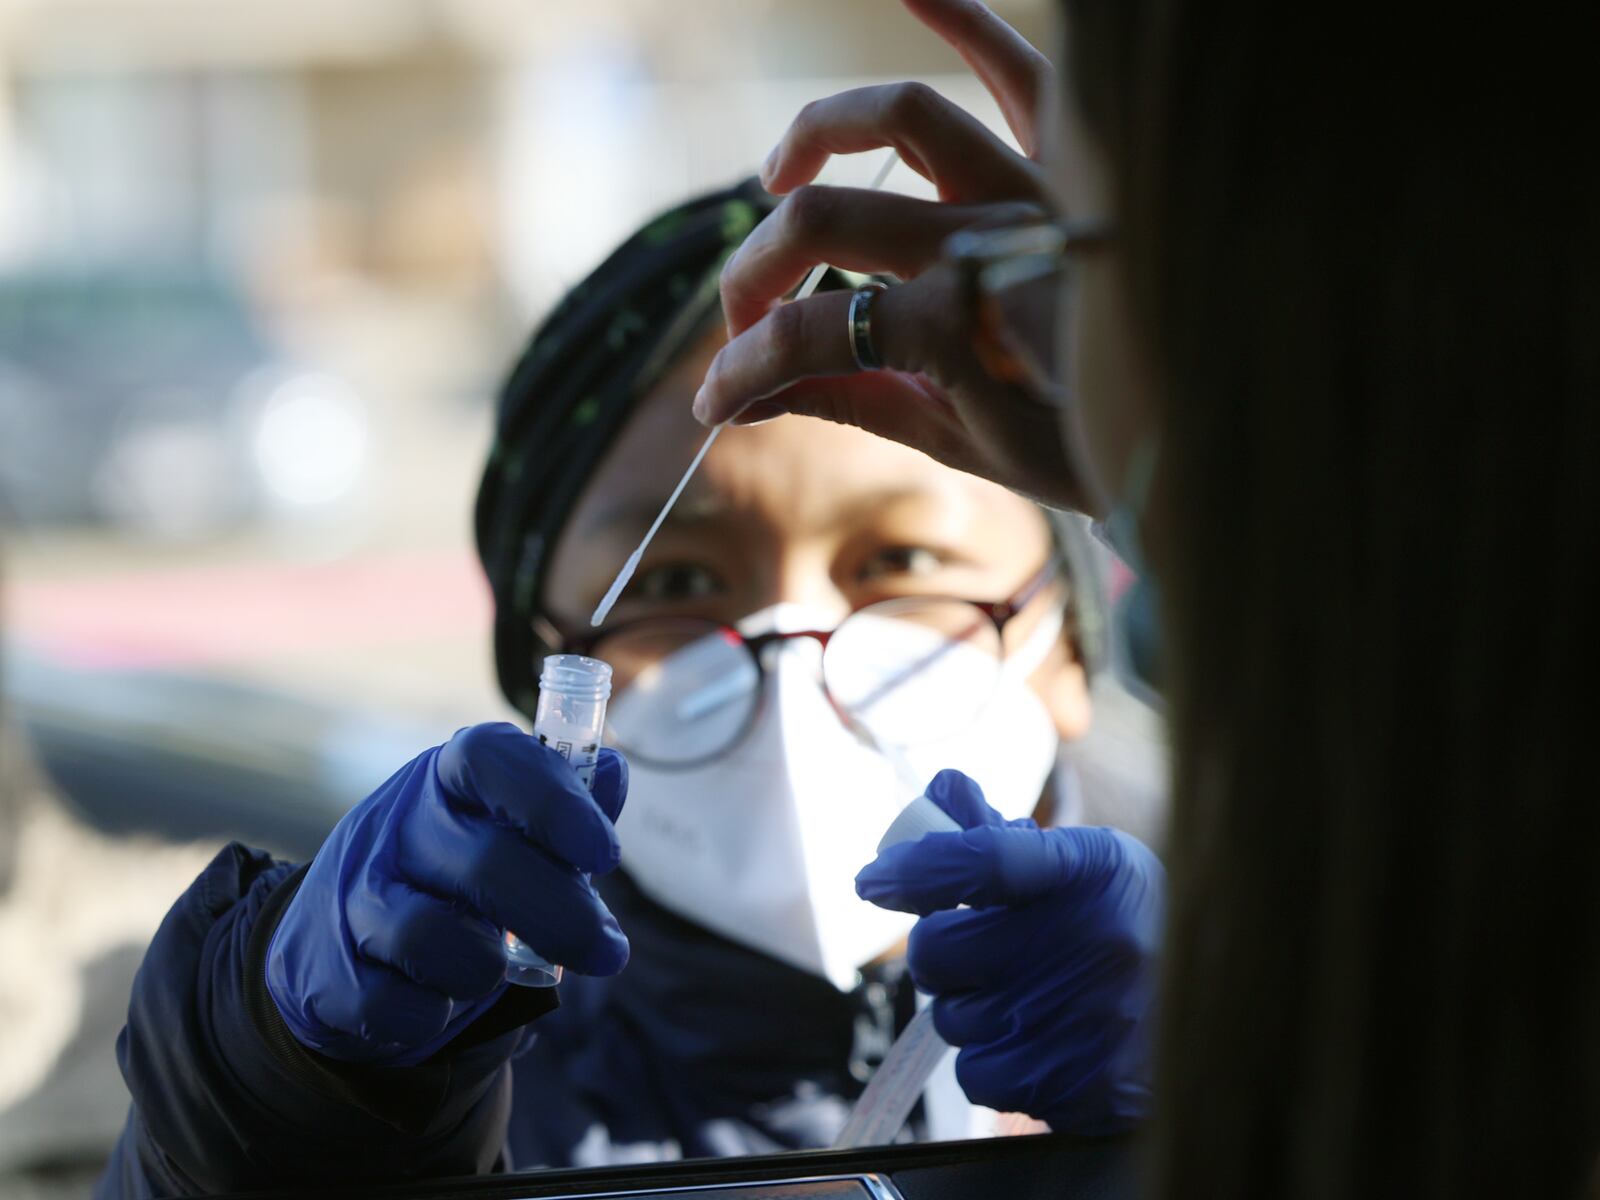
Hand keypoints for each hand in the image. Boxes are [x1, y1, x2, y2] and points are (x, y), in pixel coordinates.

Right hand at [266, 722, 629, 1065]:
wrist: (343, 936)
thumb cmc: (453, 870)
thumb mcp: (503, 824)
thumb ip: (566, 805)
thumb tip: (614, 776)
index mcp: (446, 778)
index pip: (490, 759)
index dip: (554, 803)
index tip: (605, 855)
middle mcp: (394, 825)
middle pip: (486, 864)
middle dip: (563, 918)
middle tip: (608, 951)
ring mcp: (353, 896)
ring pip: (433, 937)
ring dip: (486, 969)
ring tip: (499, 969)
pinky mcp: (326, 971)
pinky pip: (392, 1006)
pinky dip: (431, 1016)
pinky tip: (442, 1002)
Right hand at [694, 0, 1086, 509]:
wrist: (1207, 425)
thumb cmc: (1090, 441)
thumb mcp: (966, 445)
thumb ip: (856, 400)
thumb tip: (750, 396)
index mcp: (967, 327)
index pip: (812, 334)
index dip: (746, 371)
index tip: (717, 404)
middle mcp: (995, 235)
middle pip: (826, 220)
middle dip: (756, 274)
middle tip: (744, 318)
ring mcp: (1039, 183)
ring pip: (904, 115)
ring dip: (818, 131)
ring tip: (778, 176)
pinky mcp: (1075, 157)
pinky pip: (1025, 66)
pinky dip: (966, 16)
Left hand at [855, 769, 1161, 1133]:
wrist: (1222, 1008)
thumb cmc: (1128, 924)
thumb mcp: (1083, 862)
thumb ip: (1000, 835)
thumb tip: (941, 787)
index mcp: (1088, 869)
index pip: (985, 858)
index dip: (917, 868)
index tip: (872, 879)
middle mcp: (1088, 941)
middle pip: (940, 950)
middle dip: (942, 952)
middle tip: (977, 950)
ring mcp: (1083, 1019)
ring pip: (951, 1017)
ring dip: (968, 1007)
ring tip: (1023, 996)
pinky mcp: (1078, 1085)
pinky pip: (977, 1074)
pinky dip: (990, 1060)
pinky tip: (1034, 1042)